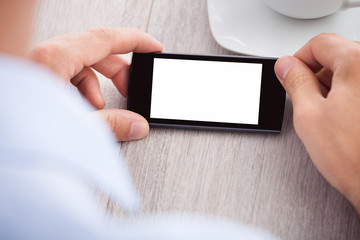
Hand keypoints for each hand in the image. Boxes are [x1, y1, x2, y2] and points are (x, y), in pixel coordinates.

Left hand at [30, 28, 162, 140]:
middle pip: (95, 51)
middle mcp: (44, 55)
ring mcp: (38, 64)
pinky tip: (80, 110)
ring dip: (96, 85)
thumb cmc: (15, 126)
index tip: (153, 47)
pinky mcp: (34, 76)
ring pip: (79, 64)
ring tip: (100, 108)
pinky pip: (65, 74)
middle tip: (131, 89)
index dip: (136, 42)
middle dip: (118, 71)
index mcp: (54, 57)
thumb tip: (136, 125)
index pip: (106, 38)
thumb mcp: (73, 127)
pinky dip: (79, 90)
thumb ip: (111, 125)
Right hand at [274, 33, 359, 212]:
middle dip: (315, 73)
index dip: (298, 59)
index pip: (320, 44)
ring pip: (350, 70)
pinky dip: (347, 93)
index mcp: (358, 64)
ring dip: (331, 84)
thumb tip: (286, 66)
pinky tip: (340, 116)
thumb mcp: (309, 114)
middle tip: (303, 96)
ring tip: (324, 112)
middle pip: (337, 54)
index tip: (289, 73)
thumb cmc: (354, 157)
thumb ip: (294, 82)